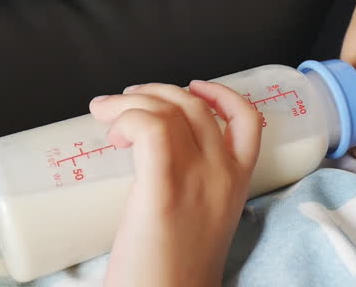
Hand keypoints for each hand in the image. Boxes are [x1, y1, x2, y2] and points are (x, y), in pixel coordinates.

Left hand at [89, 80, 261, 286]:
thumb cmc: (176, 274)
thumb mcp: (205, 223)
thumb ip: (198, 189)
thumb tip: (159, 162)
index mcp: (238, 184)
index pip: (248, 119)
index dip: (221, 93)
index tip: (193, 87)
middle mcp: (224, 175)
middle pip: (196, 106)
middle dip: (157, 92)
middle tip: (125, 102)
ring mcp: (197, 180)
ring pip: (170, 110)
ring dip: (133, 101)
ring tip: (108, 114)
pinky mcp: (162, 191)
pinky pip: (150, 129)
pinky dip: (127, 117)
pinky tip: (112, 130)